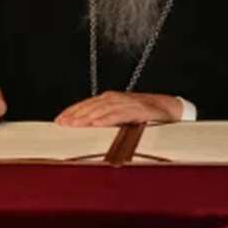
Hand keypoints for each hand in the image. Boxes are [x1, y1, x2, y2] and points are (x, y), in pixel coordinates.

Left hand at [55, 92, 180, 126]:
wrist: (168, 108)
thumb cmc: (143, 114)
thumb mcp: (120, 116)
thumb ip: (105, 119)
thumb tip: (86, 129)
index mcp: (109, 99)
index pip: (85, 104)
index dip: (71, 112)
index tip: (58, 121)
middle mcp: (115, 98)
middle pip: (90, 106)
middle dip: (75, 115)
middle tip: (62, 124)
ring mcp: (126, 102)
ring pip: (102, 109)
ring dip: (87, 117)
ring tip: (75, 125)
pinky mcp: (137, 109)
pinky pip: (119, 114)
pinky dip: (107, 118)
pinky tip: (97, 124)